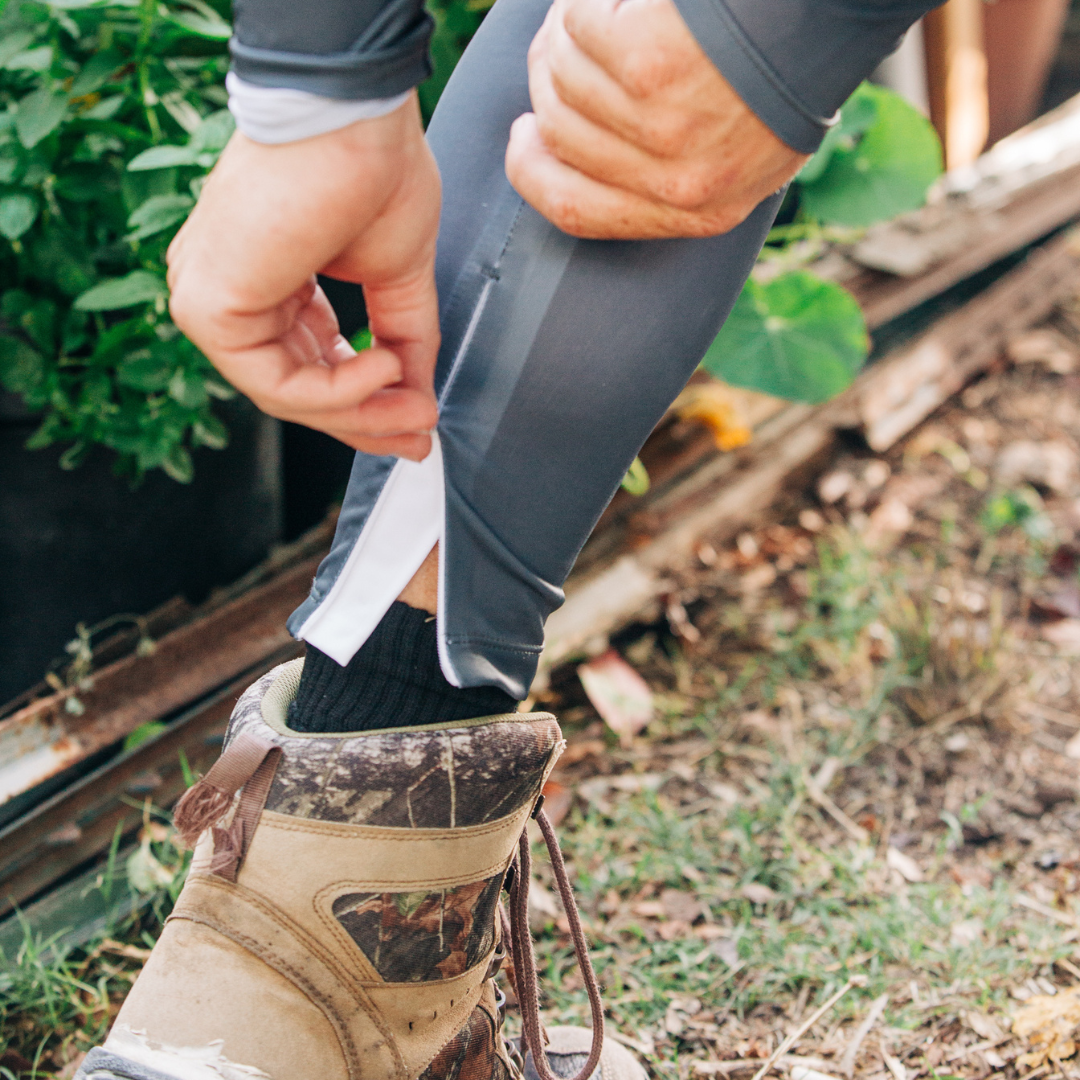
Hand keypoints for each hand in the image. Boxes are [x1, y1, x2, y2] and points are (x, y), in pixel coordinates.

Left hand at [167, 95, 440, 460]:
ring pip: (287, 394)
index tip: (416, 418)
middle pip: (296, 389)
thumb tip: (419, 398)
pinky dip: (339, 389)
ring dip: (360, 410)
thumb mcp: (396, 275)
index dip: (366, 401)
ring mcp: (212, 301)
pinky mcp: (208, 309)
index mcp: (266, 279)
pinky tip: (384, 368)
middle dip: (366, 421)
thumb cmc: (365, 165)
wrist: (347, 116)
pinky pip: (278, 383)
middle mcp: (233, 292)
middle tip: (417, 434)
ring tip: (413, 402)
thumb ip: (402, 340)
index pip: (309, 365)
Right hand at [505, 0, 808, 240]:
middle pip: (558, 137)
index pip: (574, 211)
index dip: (532, 172)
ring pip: (560, 80)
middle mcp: (678, 183)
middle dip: (550, 82)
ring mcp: (662, 127)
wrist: (825, 8)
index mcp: (698, 210)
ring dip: (570, 33)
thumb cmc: (777, 68)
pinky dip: (586, 0)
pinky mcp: (650, 66)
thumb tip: (567, 158)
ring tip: (607, 11)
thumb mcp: (735, 153)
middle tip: (568, 43)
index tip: (523, 137)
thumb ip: (659, 175)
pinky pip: (576, 29)